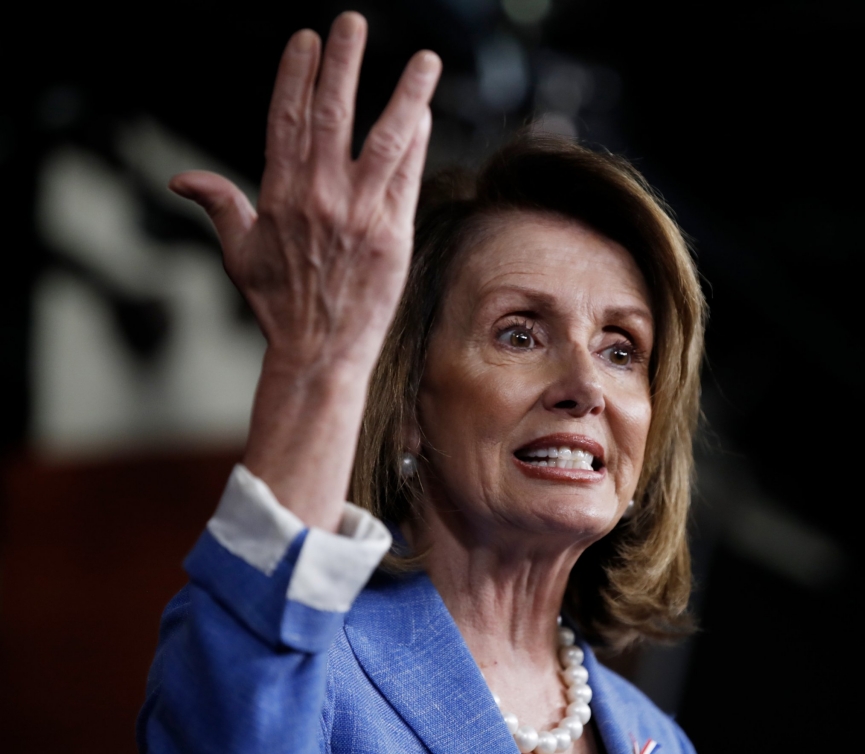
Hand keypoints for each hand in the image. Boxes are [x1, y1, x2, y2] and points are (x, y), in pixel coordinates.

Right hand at [167, 13, 441, 528]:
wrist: (319, 352)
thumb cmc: (278, 305)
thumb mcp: (239, 254)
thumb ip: (219, 206)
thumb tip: (181, 178)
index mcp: (279, 194)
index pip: (286, 118)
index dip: (296, 75)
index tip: (306, 40)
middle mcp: (319, 197)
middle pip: (333, 115)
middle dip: (343, 63)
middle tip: (352, 22)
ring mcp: (360, 214)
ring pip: (386, 140)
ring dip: (406, 95)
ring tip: (426, 60)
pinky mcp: (394, 234)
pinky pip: (408, 178)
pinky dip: (418, 143)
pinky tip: (426, 113)